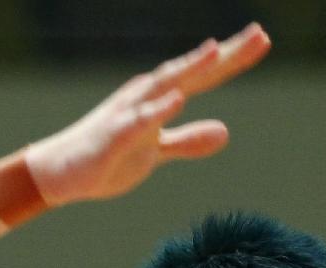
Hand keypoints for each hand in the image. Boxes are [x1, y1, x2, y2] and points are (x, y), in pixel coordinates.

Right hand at [25, 23, 269, 204]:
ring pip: (164, 86)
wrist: (61, 174)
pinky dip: (157, 110)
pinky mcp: (113, 137)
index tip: (264, 40)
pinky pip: (137, 122)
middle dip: (225, 55)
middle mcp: (146, 97)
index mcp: (159, 99)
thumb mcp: (157, 152)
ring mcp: (129, 114)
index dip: (234, 59)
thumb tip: (226, 132)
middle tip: (260, 35)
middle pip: (192, 72)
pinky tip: (177, 100)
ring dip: (190, 68)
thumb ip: (189, 140)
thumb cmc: (109, 159)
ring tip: (216, 51)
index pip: (204, 77)